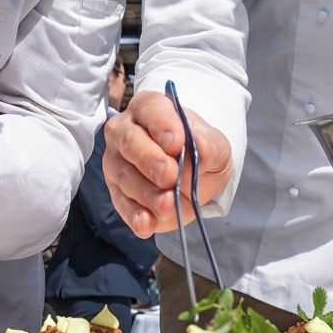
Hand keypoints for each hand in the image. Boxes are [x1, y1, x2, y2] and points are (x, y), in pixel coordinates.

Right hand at [103, 90, 232, 237]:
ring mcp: (117, 162)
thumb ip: (209, 146)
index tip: (177, 144)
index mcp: (151, 109)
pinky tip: (147, 223)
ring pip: (123, 175)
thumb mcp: (215, 145)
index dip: (162, 125)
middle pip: (128, 140)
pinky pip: (122, 204)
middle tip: (170, 176)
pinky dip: (134, 216)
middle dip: (149, 160)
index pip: (150, 109)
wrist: (198, 175)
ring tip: (168, 205)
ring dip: (146, 193)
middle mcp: (126, 131)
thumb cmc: (201, 149)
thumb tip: (199, 148)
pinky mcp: (117, 192)